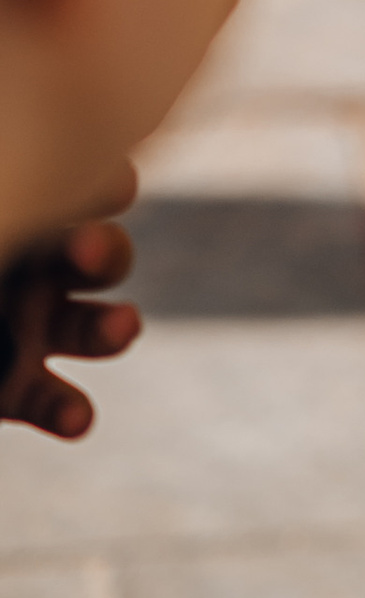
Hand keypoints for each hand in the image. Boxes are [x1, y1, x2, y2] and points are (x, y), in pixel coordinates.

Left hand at [0, 167, 141, 440]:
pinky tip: (76, 417)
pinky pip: (55, 401)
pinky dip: (69, 409)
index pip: (76, 182)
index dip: (95, 180)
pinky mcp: (15, 392)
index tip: (102, 182)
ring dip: (111, 326)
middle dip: (102, 251)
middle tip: (85, 253)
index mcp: (22, 209)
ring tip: (121, 327)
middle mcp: (34, 266)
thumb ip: (7, 214)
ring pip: (93, 325)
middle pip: (99, 253)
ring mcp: (30, 329)